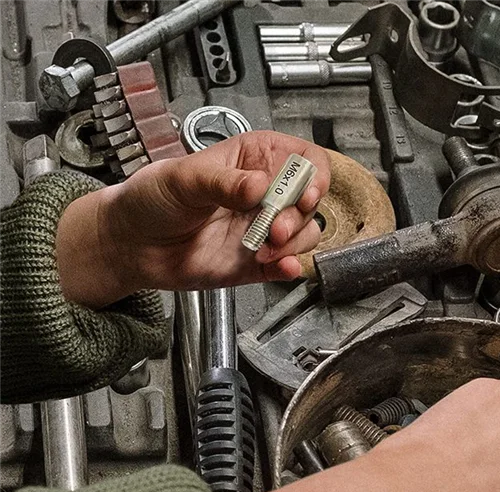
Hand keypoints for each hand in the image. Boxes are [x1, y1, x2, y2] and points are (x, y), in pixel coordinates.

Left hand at [56, 131, 330, 307]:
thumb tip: (259, 185)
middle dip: (298, 214)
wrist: (131, 245)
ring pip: (305, 233)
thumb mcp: (184, 179)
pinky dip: (291, 267)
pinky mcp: (258, 263)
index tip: (303, 192)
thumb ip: (224, 182)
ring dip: (294, 242)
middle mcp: (264, 195)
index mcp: (252, 161)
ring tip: (267, 247)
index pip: (303, 160)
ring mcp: (263, 229)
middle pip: (309, 200)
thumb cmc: (152, 199)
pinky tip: (283, 266)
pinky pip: (287, 265)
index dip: (311, 175)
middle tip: (274, 226)